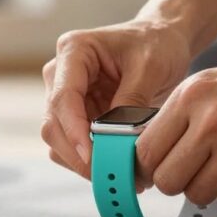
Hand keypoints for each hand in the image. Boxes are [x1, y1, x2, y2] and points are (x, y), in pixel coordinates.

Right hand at [42, 20, 192, 178]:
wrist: (162, 41)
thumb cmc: (156, 44)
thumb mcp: (151, 67)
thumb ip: (130, 101)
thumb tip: (114, 138)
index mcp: (74, 51)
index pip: (63, 98)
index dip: (74, 131)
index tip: (92, 157)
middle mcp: (60, 74)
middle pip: (53, 125)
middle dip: (80, 155)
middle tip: (114, 176)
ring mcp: (65, 98)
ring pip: (59, 142)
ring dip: (86, 163)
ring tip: (125, 175)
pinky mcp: (76, 117)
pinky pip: (74, 147)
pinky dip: (93, 161)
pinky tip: (120, 166)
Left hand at [136, 41, 216, 206]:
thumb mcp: (215, 83)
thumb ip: (182, 116)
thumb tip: (153, 156)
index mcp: (191, 94)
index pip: (146, 150)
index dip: (151, 166)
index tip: (163, 167)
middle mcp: (210, 121)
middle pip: (167, 181)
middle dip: (179, 182)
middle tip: (197, 169)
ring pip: (198, 195)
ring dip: (211, 187)